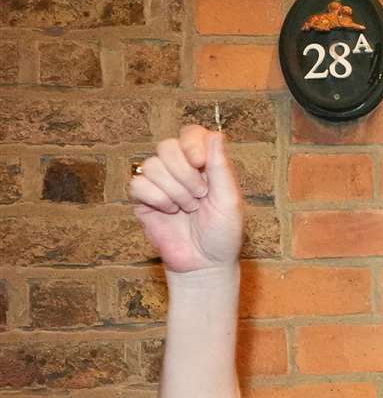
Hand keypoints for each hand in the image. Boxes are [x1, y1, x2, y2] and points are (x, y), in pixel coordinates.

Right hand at [130, 125, 242, 274]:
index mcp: (205, 165)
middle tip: (200, 195)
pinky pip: (138, 184)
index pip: (191, 134)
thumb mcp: (229, 200)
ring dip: (174, 190)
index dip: (191, 143)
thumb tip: (216, 134)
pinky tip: (169, 212)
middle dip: (184, 172)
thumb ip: (221, 168)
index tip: (200, 162)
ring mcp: (160, 184)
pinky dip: (157, 198)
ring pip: (151, 165)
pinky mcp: (143, 200)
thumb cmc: (222, 233)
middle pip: (167, 146)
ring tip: (188, 208)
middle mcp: (180, 170)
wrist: (205, 263)